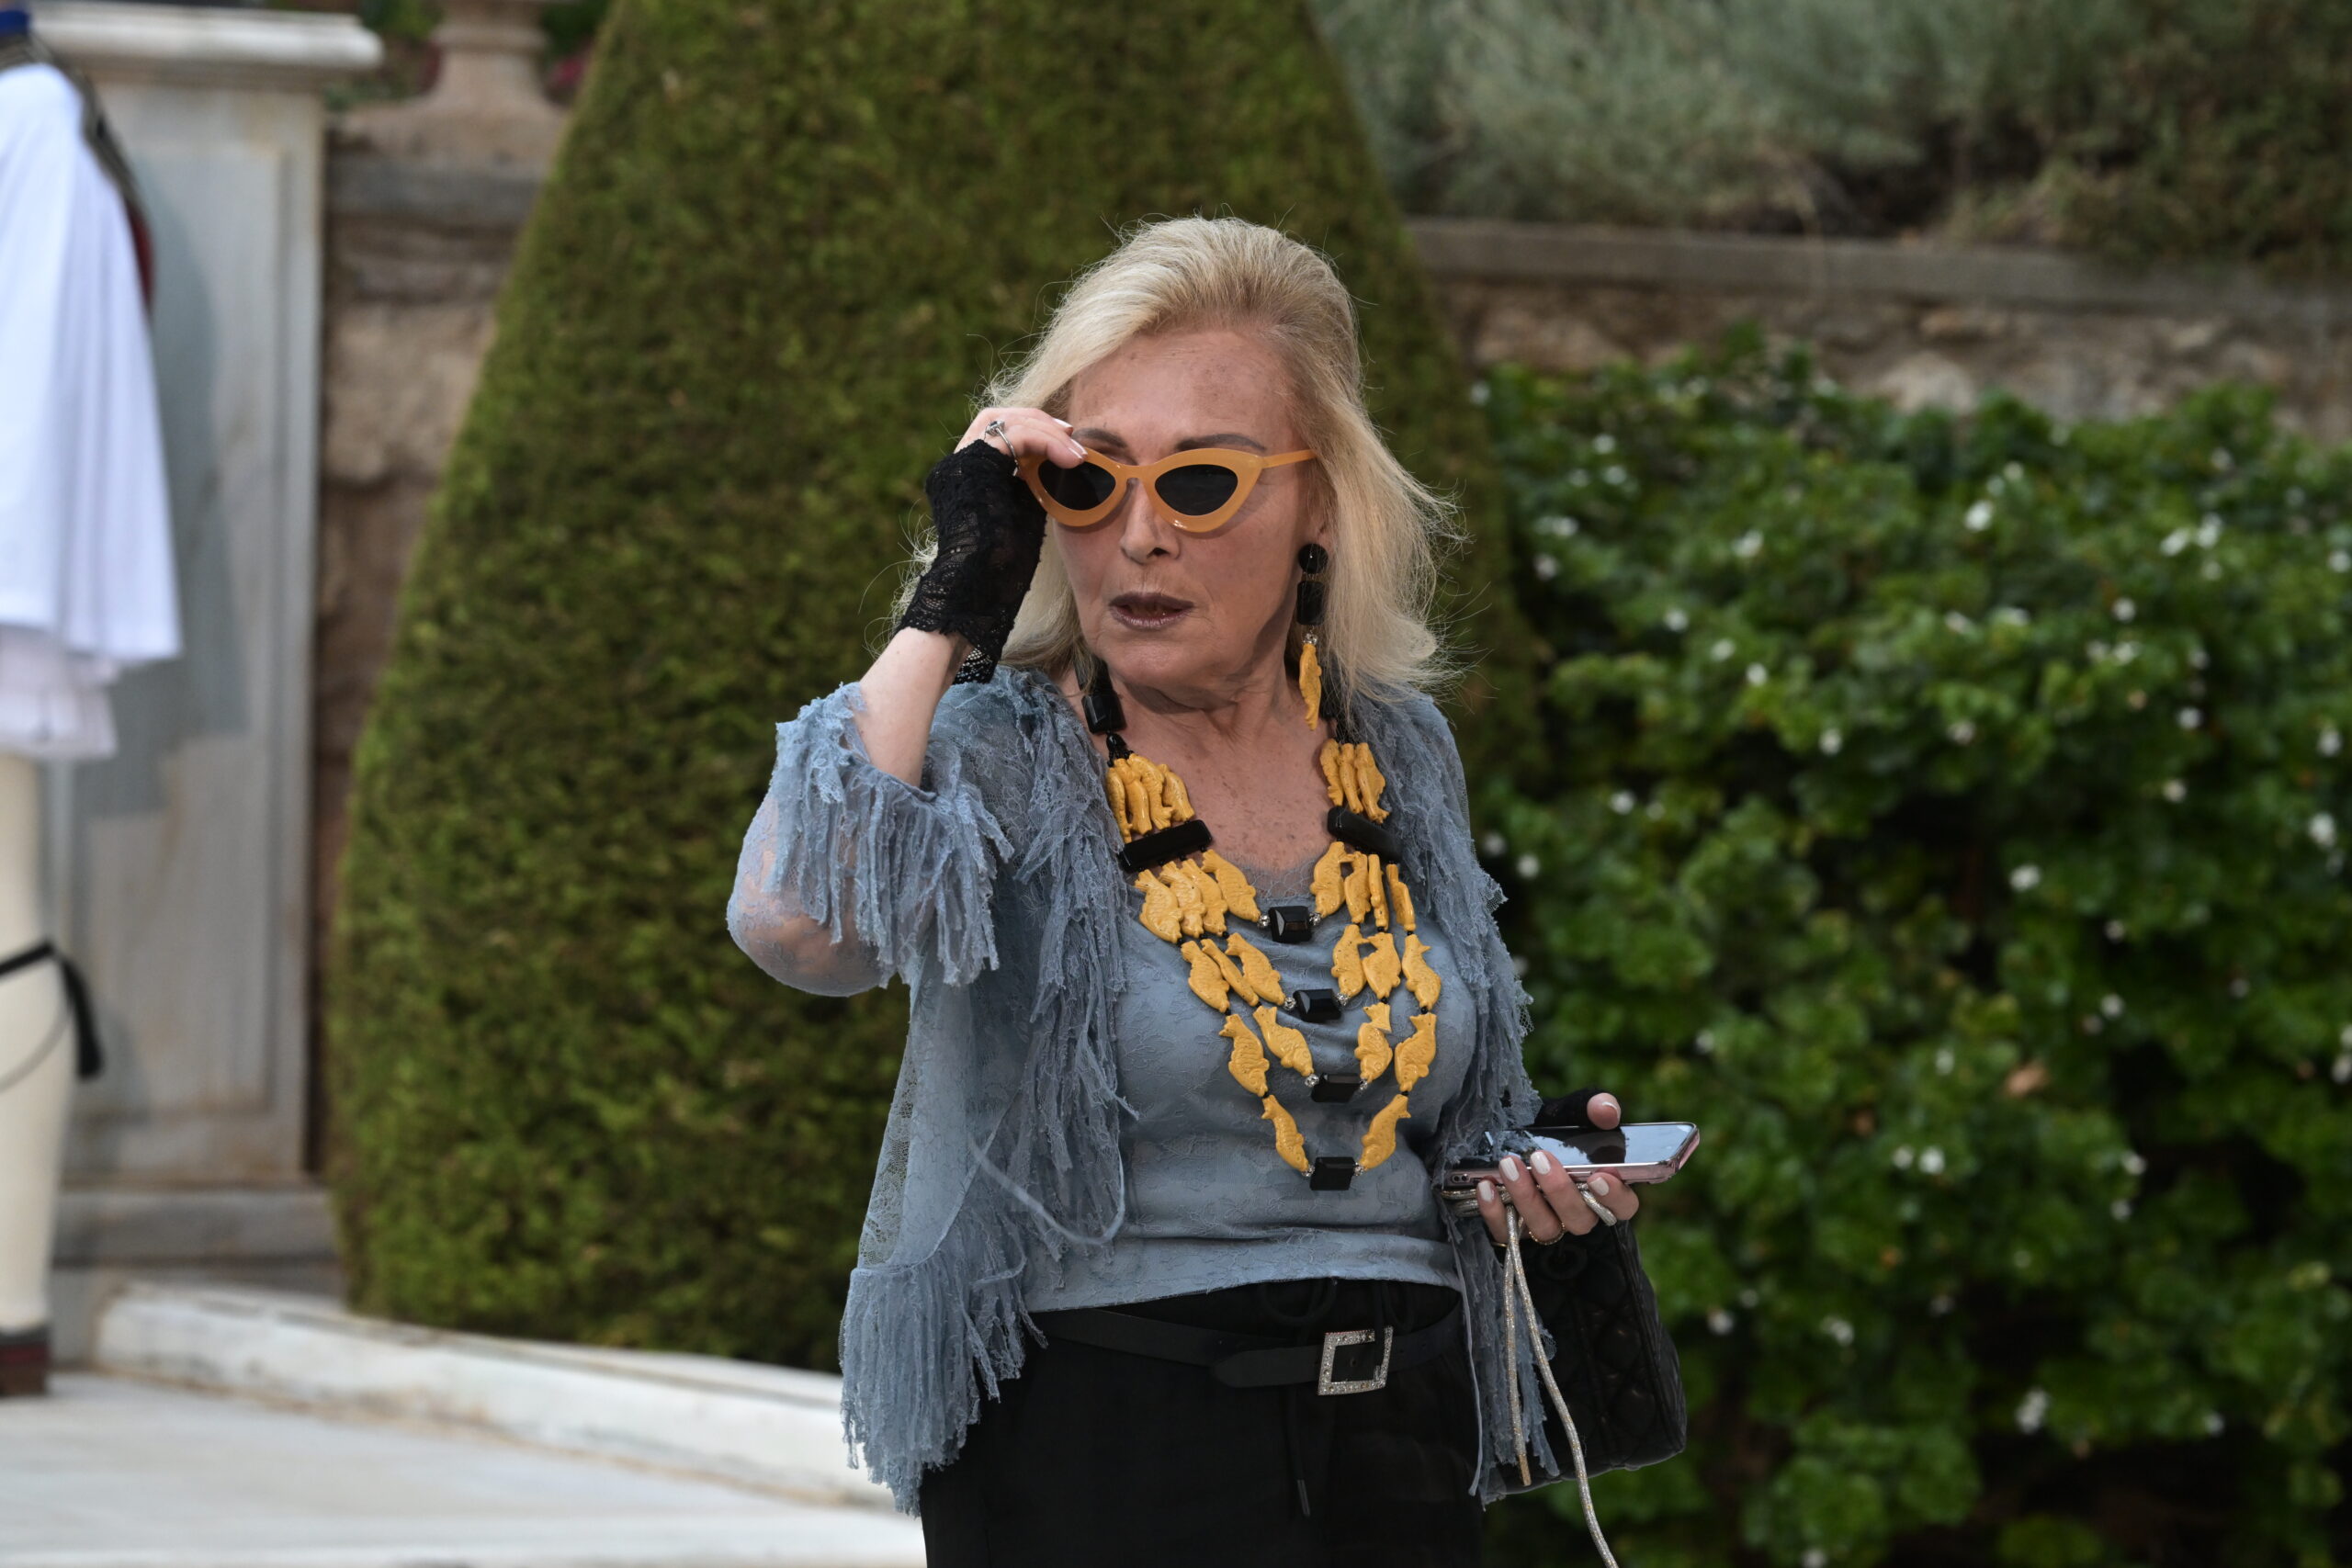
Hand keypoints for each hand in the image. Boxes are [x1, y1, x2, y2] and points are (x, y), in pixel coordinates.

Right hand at [896, 408, 1086, 680]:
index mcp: (965, 475)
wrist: (975, 590)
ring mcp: (958, 462)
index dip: (1032, 427)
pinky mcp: (969, 466)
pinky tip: (1069, 459)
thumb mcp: (1019, 515)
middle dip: (1039, 420)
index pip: (996, 431)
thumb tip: (1055, 469)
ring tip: (1077, 451)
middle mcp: (956, 463)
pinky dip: (1045, 441)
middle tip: (1073, 434)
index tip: (1065, 439)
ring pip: (1004, 420)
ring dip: (1047, 431)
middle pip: (997, 417)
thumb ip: (1028, 488)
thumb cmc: (998, 569)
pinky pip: (1011, 436)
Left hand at [1476, 1091, 1639, 1244]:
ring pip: (1544, 1227)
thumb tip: (1607, 1110)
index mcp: (1603, 1190)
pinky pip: (1505, 1232)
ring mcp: (1547, 1225)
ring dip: (1526, 1197)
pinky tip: (1486, 1186)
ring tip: (1510, 1165)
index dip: (1615, 1196)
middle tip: (1540, 1159)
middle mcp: (1578, 1214)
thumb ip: (1595, 1107)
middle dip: (1560, 1191)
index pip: (1623, 1206)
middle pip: (1580, 1219)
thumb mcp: (1574, 1113)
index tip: (1599, 1176)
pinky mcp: (1514, 1231)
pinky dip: (1494, 1211)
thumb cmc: (1556, 1129)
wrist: (1515, 1135)